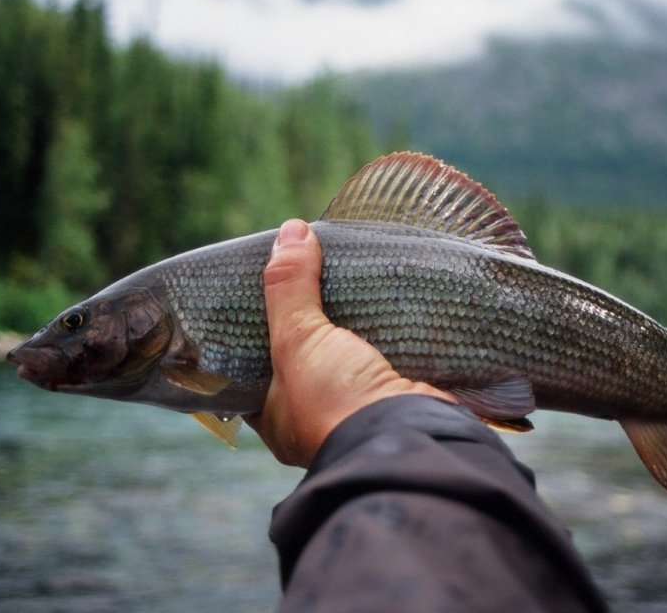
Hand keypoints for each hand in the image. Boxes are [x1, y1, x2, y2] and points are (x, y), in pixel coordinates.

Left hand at [243, 219, 455, 466]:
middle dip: (311, 321)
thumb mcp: (298, 340)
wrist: (410, 436)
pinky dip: (389, 331)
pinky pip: (388, 355)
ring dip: (353, 324)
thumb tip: (290, 231)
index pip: (255, 368)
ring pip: (350, 355)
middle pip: (307, 357)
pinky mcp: (398, 394)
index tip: (262, 294)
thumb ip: (289, 287)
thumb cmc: (336, 402)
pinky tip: (388, 300)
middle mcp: (317, 417)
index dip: (256, 331)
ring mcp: (360, 408)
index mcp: (279, 417)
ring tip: (349, 278)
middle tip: (310, 275)